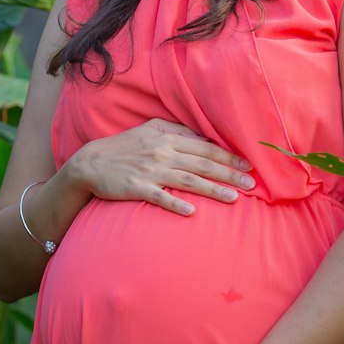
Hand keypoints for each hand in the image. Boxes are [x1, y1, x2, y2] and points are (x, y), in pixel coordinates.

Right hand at [68, 119, 255, 215]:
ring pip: (188, 180)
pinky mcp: (137, 188)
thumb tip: (202, 137)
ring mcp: (150, 171)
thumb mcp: (149, 130)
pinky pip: (160, 197)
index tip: (248, 165)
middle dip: (229, 173)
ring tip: (234, 199)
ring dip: (213, 190)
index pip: (204, 147)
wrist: (90, 163)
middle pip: (202, 164)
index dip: (228, 156)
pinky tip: (193, 213)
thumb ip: (175, 131)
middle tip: (252, 183)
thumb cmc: (123, 147)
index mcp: (167, 138)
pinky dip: (176, 204)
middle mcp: (162, 153)